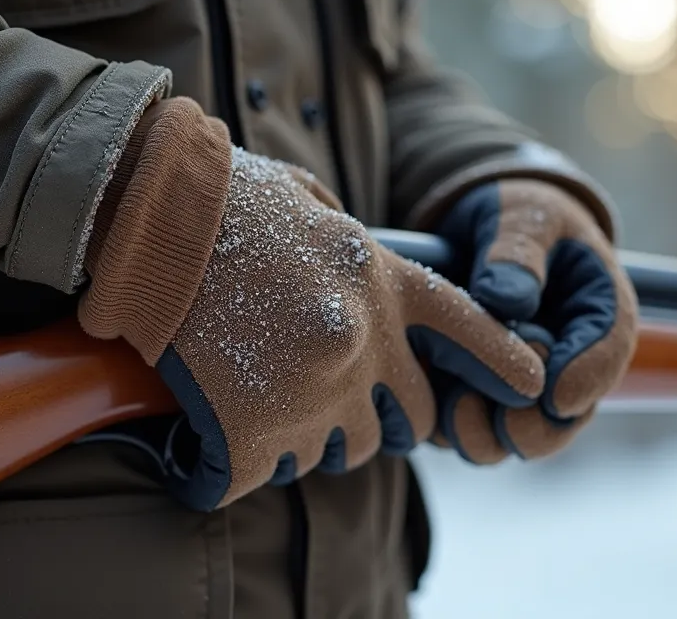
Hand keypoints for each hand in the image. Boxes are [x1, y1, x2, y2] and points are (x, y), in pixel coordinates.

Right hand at [77, 99, 544, 508]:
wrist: (145, 217)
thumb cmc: (224, 198)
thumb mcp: (316, 208)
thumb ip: (357, 255)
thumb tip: (370, 288)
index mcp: (384, 283)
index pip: (472, 330)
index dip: (503, 363)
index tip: (531, 386)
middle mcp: (363, 343)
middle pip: (408, 422)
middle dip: (380, 419)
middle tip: (328, 397)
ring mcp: (311, 392)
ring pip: (338, 453)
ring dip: (305, 438)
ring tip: (253, 400)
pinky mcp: (250, 431)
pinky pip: (257, 477)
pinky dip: (229, 467)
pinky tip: (204, 445)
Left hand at [430, 179, 636, 462]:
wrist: (477, 226)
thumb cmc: (516, 214)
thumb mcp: (524, 216)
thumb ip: (518, 252)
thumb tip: (508, 298)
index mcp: (599, 312)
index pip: (608, 351)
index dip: (587, 379)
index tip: (557, 394)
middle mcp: (568, 360)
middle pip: (567, 415)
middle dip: (537, 426)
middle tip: (506, 421)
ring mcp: (524, 385)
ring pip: (518, 435)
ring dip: (490, 435)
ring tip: (457, 414)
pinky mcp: (479, 396)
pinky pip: (468, 427)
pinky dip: (450, 426)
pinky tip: (426, 406)